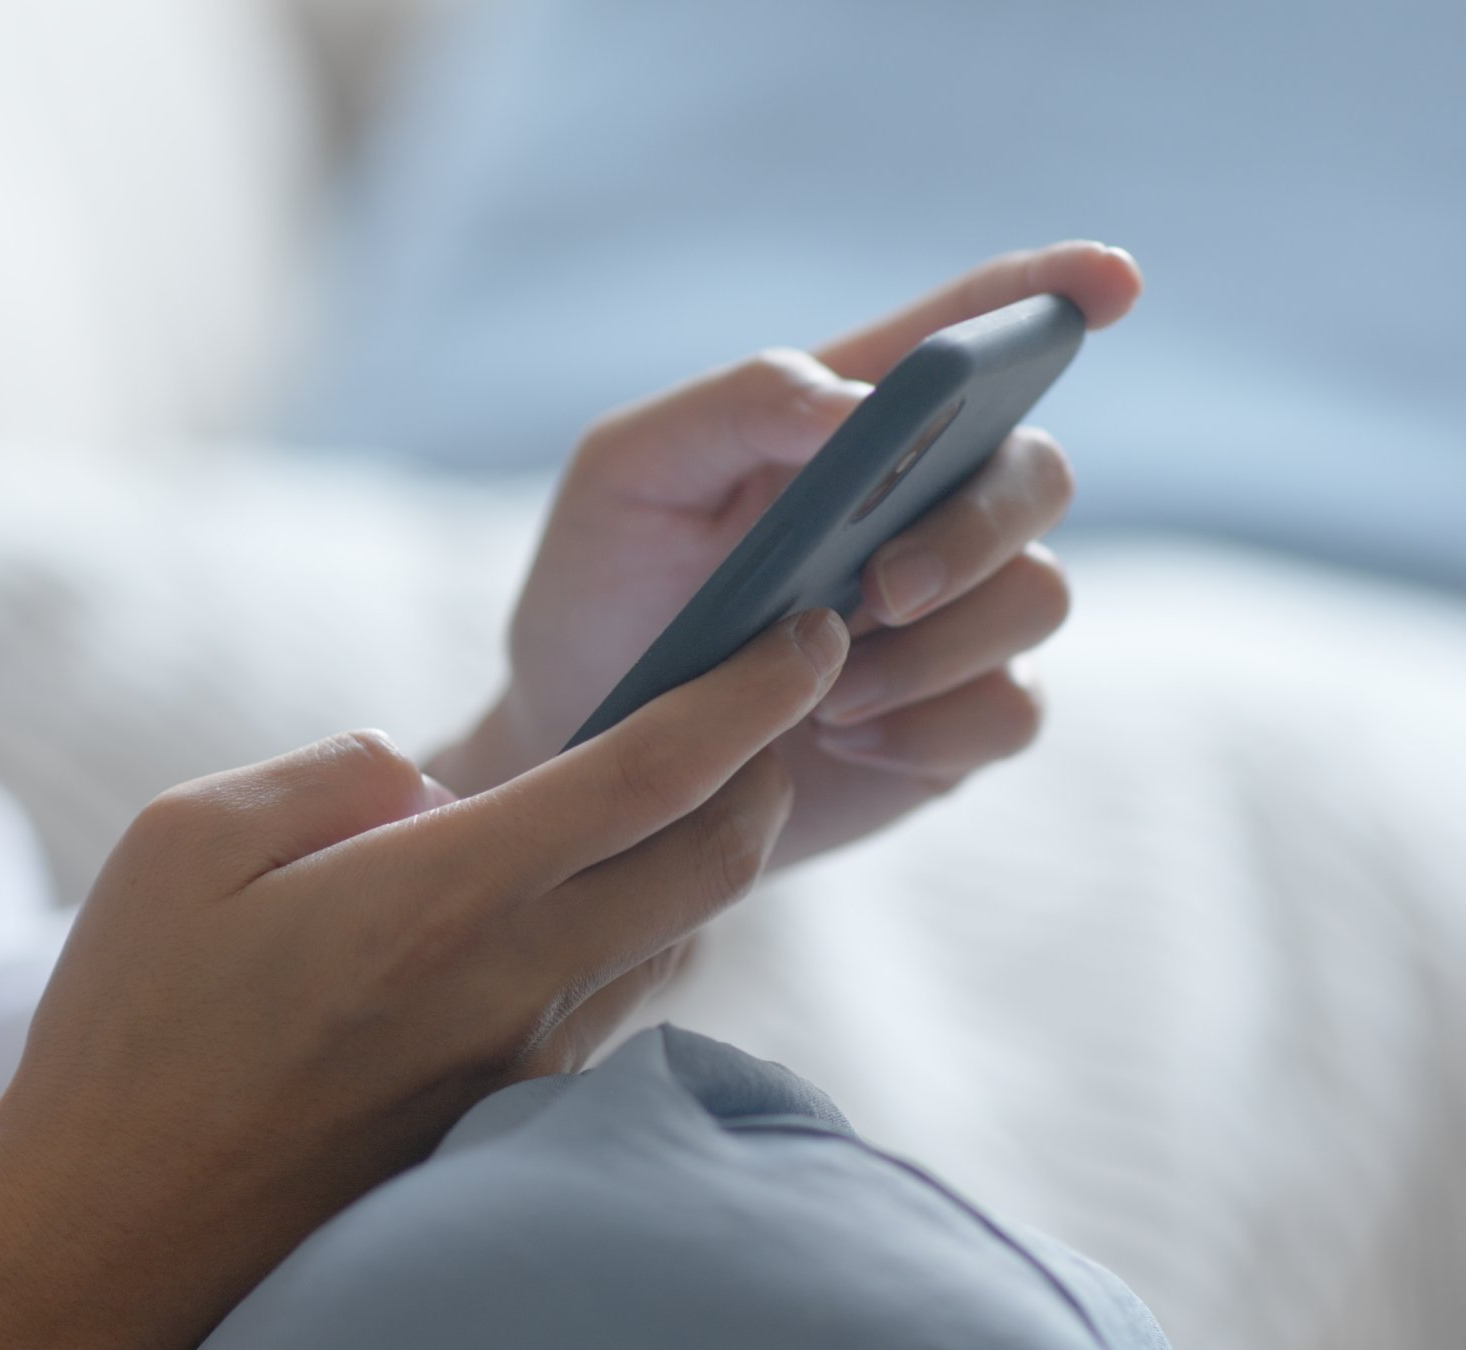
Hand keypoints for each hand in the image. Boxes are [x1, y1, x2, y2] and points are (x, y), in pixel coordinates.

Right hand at [0, 613, 849, 1349]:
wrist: (117, 1229)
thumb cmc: (131, 1027)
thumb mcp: (184, 842)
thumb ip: (330, 774)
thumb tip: (424, 772)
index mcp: (439, 894)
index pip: (652, 775)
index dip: (749, 694)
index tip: (805, 635)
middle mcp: (510, 984)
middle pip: (714, 864)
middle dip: (768, 767)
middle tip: (772, 701)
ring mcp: (518, 1066)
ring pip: (680, 940)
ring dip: (711, 856)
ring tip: (688, 790)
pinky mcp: (502, 1122)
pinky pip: (618, 1007)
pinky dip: (647, 932)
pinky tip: (591, 905)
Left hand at [432, 241, 1144, 864]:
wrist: (579, 740)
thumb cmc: (603, 584)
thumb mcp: (628, 473)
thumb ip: (740, 407)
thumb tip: (860, 408)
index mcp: (857, 417)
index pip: (975, 329)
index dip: (1053, 291)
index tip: (1113, 281)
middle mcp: (928, 502)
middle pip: (1038, 473)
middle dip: (973, 527)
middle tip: (878, 588)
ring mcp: (955, 612)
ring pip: (1039, 596)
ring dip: (935, 644)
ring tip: (818, 690)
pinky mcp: (955, 718)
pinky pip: (1013, 710)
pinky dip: (927, 724)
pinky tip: (834, 733)